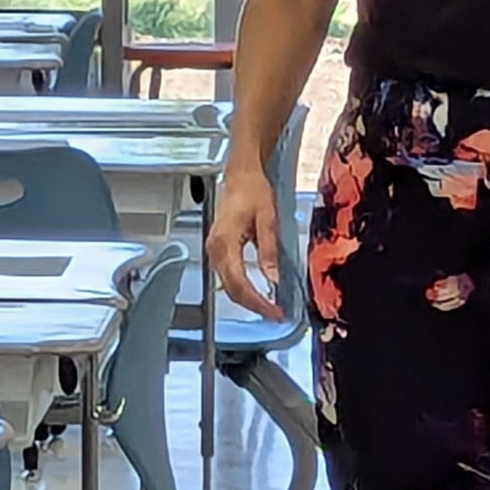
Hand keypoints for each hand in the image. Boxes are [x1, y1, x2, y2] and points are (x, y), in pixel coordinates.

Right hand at [206, 162, 283, 315]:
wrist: (241, 175)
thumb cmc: (253, 191)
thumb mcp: (267, 219)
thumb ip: (268, 250)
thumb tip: (273, 279)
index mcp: (225, 242)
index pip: (239, 282)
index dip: (257, 301)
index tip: (274, 311)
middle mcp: (215, 249)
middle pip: (231, 288)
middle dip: (253, 305)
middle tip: (275, 315)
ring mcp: (214, 250)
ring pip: (228, 285)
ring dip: (248, 299)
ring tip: (269, 308)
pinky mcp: (218, 249)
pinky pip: (228, 276)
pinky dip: (242, 288)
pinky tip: (257, 293)